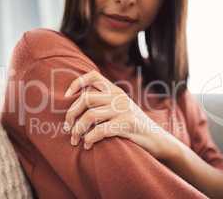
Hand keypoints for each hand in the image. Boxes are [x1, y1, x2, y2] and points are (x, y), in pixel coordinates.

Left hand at [63, 70, 179, 159]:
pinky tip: (87, 145)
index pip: (93, 76)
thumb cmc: (132, 126)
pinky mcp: (127, 124)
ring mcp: (123, 110)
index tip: (67, 96)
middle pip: (85, 98)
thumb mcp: (120, 108)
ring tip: (75, 140)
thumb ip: (105, 102)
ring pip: (90, 116)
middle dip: (71, 114)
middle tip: (68, 128)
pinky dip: (89, 139)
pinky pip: (100, 130)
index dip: (76, 83)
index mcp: (115, 91)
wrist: (156, 139)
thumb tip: (78, 105)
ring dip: (78, 130)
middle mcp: (118, 97)